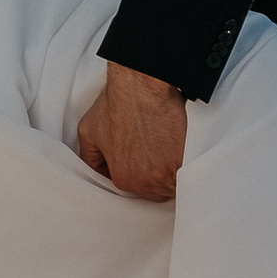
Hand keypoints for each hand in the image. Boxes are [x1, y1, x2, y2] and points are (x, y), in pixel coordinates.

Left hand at [77, 60, 187, 199]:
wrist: (142, 84)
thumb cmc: (117, 102)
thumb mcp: (89, 131)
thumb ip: (89, 158)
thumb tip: (96, 171)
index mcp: (122, 179)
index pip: (138, 193)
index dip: (142, 176)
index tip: (147, 162)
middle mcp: (143, 182)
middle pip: (158, 192)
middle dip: (159, 177)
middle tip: (159, 155)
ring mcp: (164, 174)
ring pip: (174, 186)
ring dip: (174, 174)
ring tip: (170, 152)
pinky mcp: (181, 161)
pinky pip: (187, 175)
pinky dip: (186, 165)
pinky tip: (180, 150)